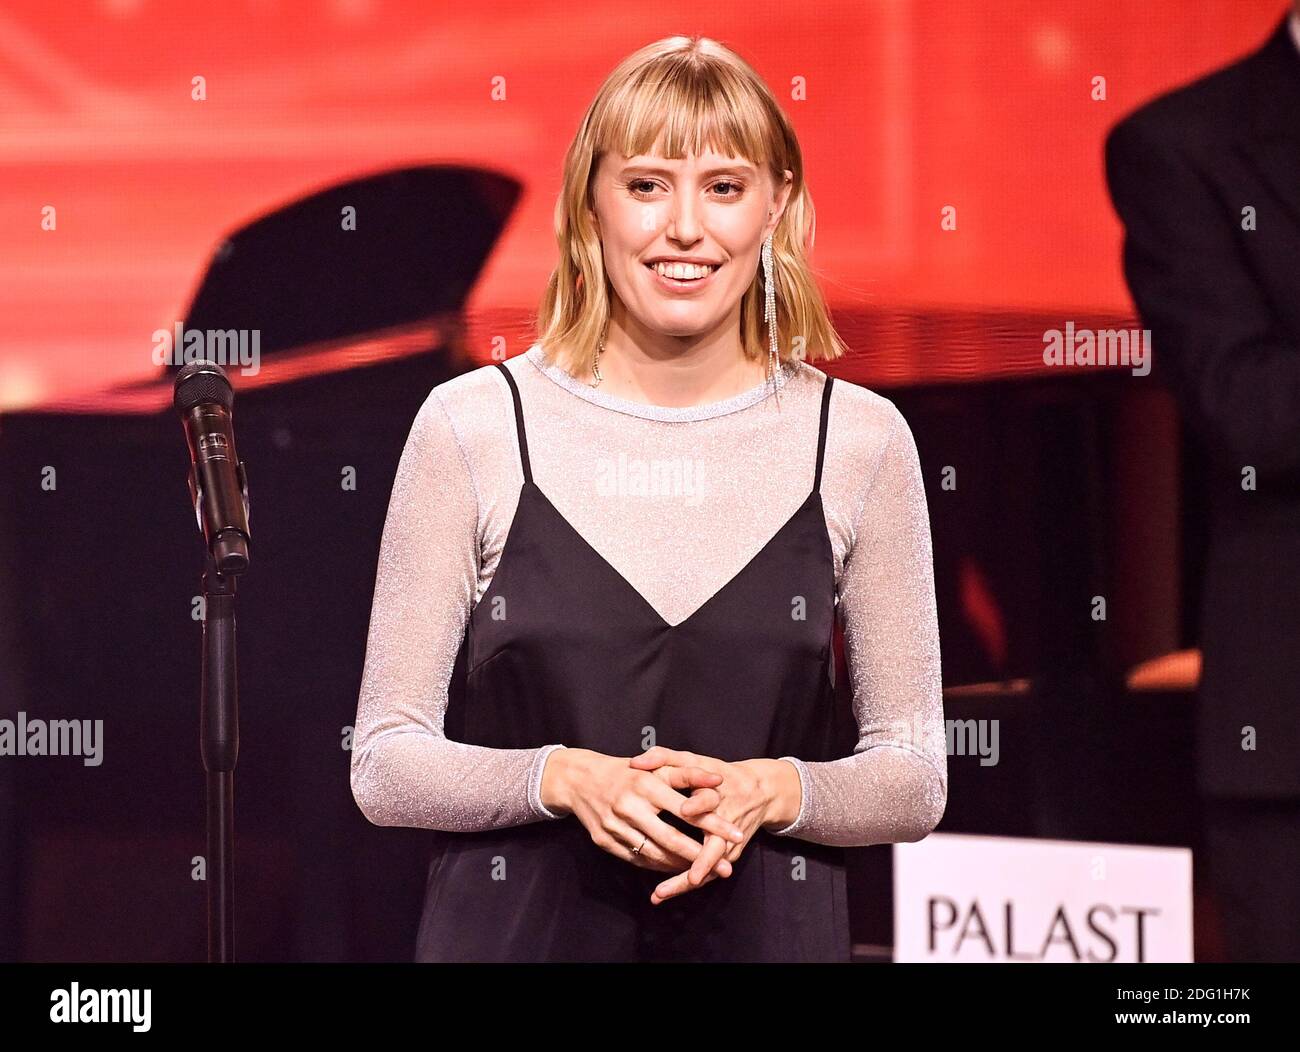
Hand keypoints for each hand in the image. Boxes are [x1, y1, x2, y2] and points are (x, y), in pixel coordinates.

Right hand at [541, 748, 745, 872]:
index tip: (737, 835)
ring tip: (706, 871)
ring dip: (682, 865)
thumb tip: (719, 780)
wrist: (580, 780)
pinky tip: (676, 867)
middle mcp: (630, 806)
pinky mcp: (605, 841)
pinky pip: (638, 860)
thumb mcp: (657, 766)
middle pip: (671, 838)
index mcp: (646, 784)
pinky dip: (659, 866)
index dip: (713, 824)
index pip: (687, 809)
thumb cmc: (628, 772)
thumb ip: (689, 773)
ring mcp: (615, 826)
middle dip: (701, 855)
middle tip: (726, 867)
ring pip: (655, 854)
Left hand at [628, 747, 783, 903]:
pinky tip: (663, 893)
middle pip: (715, 846)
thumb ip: (664, 757)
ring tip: (660, 893)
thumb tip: (636, 762)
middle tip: (688, 875)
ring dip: (686, 881)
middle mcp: (726, 822)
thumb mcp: (694, 760)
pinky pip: (706, 872)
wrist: (758, 792)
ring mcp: (729, 842)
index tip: (684, 809)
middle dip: (701, 861)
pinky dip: (684, 883)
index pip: (709, 800)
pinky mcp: (727, 855)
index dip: (698, 804)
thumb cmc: (717, 773)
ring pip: (710, 866)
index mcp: (718, 794)